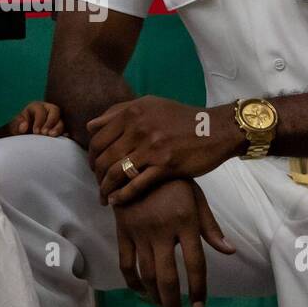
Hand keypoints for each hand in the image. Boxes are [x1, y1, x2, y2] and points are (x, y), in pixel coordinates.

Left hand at [7, 100, 64, 137]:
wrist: (25, 136)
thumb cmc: (20, 129)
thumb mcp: (15, 126)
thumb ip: (17, 125)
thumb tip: (24, 126)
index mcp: (37, 107)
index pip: (40, 110)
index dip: (39, 120)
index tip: (36, 132)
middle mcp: (48, 110)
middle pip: (55, 111)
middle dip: (51, 122)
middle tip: (45, 133)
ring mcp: (56, 119)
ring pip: (62, 120)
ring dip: (58, 128)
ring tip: (52, 136)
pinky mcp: (61, 127)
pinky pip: (67, 129)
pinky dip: (66, 133)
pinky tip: (64, 138)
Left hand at [88, 96, 237, 204]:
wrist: (216, 129)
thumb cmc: (182, 118)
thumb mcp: (150, 105)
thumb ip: (119, 112)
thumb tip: (91, 126)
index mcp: (132, 113)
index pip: (98, 138)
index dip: (91, 155)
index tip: (94, 166)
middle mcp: (138, 128)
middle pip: (104, 157)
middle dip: (97, 175)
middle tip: (99, 184)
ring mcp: (152, 148)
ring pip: (116, 172)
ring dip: (105, 188)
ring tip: (104, 197)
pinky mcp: (165, 166)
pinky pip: (136, 184)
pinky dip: (122, 196)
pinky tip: (116, 202)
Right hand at [114, 178, 234, 306]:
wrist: (137, 162)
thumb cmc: (173, 181)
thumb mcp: (197, 198)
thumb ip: (210, 227)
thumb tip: (230, 251)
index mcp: (185, 222)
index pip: (195, 264)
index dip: (199, 289)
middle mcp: (162, 230)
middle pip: (168, 278)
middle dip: (173, 305)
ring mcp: (140, 232)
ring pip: (146, 274)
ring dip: (155, 298)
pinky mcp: (123, 232)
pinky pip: (126, 264)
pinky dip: (133, 283)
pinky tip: (142, 293)